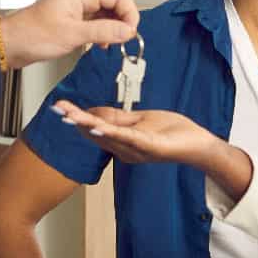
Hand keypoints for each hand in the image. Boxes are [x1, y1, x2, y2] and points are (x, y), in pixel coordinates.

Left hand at [0, 0, 138, 67]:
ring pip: (107, 12)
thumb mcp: (73, 34)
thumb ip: (104, 31)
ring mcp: (77, 8)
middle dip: (123, 19)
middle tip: (123, 38)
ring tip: (112, 43)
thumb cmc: (31, 35)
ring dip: (113, 27)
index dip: (128, 12)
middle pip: (115, 1)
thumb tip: (127, 30)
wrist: (10, 44)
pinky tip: (101, 43)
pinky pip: (97, 21)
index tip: (129, 31)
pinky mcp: (73, 20)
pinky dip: (103, 32)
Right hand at [51, 103, 224, 170]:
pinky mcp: (150, 147)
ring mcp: (136, 150)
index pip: (95, 128)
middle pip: (96, 133)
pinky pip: (128, 138)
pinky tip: (98, 127)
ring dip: (89, 125)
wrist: (198, 144)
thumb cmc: (172, 131)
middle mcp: (124, 150)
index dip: (78, 117)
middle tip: (59, 110)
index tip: (60, 107)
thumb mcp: (140, 119)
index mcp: (121, 142)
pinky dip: (112, 133)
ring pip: (108, 135)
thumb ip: (117, 117)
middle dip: (77, 120)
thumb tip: (93, 112)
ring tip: (72, 116)